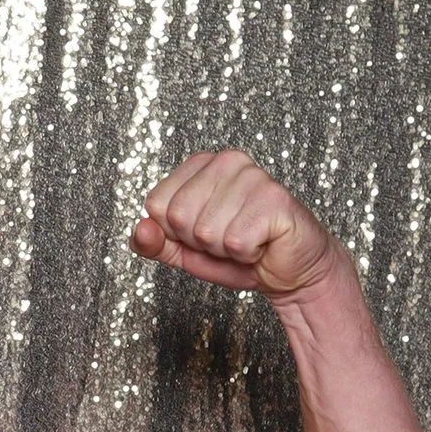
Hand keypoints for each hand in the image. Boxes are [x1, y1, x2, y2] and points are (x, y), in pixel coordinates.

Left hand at [132, 149, 343, 299]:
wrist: (290, 270)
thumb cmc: (239, 254)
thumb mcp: (185, 251)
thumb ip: (155, 242)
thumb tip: (140, 229)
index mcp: (200, 165)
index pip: (156, 204)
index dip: (175, 232)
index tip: (203, 232)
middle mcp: (227, 161)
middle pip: (179, 216)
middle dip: (199, 242)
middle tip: (227, 239)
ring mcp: (253, 176)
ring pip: (206, 231)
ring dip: (224, 249)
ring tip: (247, 240)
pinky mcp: (274, 198)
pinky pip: (235, 242)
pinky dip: (247, 255)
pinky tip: (262, 243)